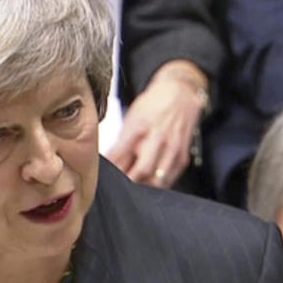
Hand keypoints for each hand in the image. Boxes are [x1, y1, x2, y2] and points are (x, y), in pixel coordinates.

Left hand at [106, 60, 208, 187]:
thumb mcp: (131, 117)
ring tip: (132, 189)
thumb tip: (107, 163)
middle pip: (140, 171)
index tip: (100, 176)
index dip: (109, 170)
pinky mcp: (182, 157)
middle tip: (117, 188)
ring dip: (143, 187)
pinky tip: (148, 185)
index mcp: (139, 127)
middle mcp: (157, 139)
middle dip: (127, 182)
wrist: (181, 93)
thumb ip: (121, 141)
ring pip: (156, 181)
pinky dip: (157, 186)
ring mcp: (172, 149)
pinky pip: (169, 180)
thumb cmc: (152, 105)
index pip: (119, 155)